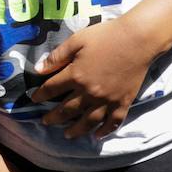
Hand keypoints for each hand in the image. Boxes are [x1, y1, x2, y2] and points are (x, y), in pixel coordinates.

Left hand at [31, 19, 157, 139]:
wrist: (137, 39)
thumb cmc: (105, 36)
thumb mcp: (77, 41)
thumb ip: (57, 56)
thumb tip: (38, 69)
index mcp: (76, 75)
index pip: (52, 89)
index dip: (40, 94)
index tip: (34, 99)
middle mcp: (89, 92)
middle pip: (67, 109)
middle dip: (54, 117)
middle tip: (45, 122)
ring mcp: (107, 100)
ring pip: (88, 121)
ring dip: (76, 130)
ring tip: (67, 135)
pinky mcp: (123, 102)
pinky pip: (112, 122)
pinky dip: (105, 131)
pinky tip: (97, 136)